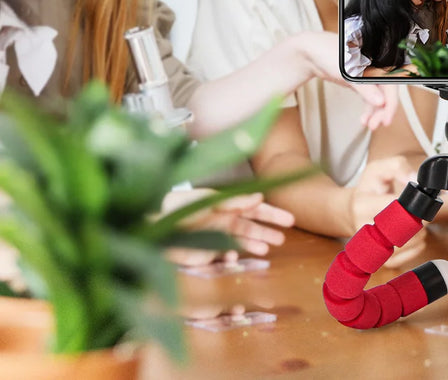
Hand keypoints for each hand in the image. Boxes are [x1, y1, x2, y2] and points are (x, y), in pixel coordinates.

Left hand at [161, 189, 294, 265]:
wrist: (151, 229)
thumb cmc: (177, 209)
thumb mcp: (208, 201)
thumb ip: (233, 200)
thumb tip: (260, 196)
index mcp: (225, 203)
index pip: (254, 207)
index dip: (271, 213)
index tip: (289, 220)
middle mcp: (223, 218)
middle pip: (252, 224)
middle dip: (268, 229)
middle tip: (284, 236)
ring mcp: (216, 236)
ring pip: (242, 240)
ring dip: (256, 243)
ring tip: (269, 249)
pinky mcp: (207, 253)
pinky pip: (227, 254)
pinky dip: (236, 256)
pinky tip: (238, 258)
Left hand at [303, 32, 398, 128]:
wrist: (311, 53)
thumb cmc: (328, 54)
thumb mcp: (348, 72)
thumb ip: (365, 88)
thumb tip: (380, 102)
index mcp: (378, 60)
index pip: (391, 85)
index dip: (391, 103)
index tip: (386, 119)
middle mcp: (376, 68)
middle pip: (386, 93)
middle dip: (382, 111)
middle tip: (375, 125)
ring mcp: (368, 76)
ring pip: (378, 98)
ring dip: (375, 113)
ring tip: (368, 125)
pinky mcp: (360, 83)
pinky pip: (370, 98)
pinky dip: (368, 109)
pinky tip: (364, 119)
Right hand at [348, 156, 425, 266]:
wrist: (352, 210)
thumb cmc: (369, 188)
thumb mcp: (379, 168)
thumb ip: (398, 166)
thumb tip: (414, 179)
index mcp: (362, 204)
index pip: (394, 206)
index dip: (412, 203)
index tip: (419, 199)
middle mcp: (363, 228)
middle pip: (401, 228)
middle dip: (417, 219)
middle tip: (420, 211)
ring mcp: (370, 246)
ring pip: (405, 245)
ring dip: (419, 233)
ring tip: (415, 222)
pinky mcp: (378, 259)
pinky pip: (404, 258)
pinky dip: (416, 248)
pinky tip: (413, 236)